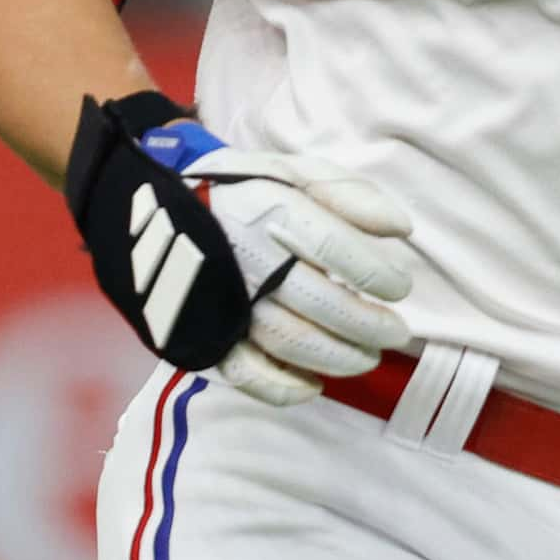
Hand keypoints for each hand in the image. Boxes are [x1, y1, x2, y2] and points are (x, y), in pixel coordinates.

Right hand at [179, 144, 416, 406]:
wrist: (156, 212)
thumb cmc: (245, 192)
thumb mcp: (294, 172)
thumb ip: (348, 193)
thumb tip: (402, 230)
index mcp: (271, 210)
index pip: (334, 247)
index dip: (375, 274)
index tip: (400, 288)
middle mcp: (248, 257)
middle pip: (319, 302)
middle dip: (368, 325)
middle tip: (396, 334)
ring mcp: (225, 300)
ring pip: (290, 341)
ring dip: (338, 358)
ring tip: (367, 358)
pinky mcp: (204, 334)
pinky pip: (244, 372)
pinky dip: (283, 388)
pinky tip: (314, 386)